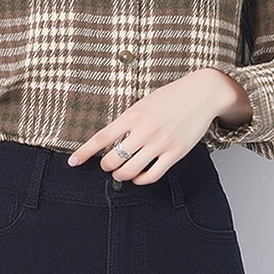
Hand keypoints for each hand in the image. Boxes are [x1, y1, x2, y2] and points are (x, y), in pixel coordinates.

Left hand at [67, 68, 252, 184]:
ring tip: (121, 173)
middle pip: (113, 159)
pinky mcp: (175, 152)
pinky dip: (141, 180)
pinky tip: (138, 177)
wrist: (201, 94)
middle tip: (107, 165)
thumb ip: (128, 121)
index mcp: (132, 115)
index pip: (101, 138)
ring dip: (121, 175)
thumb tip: (111, 140)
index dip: (83, 152)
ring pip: (130, 170)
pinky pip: (152, 175)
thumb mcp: (143, 103)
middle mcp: (144, 130)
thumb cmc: (171, 97)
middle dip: (106, 166)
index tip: (72, 162)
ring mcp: (160, 142)